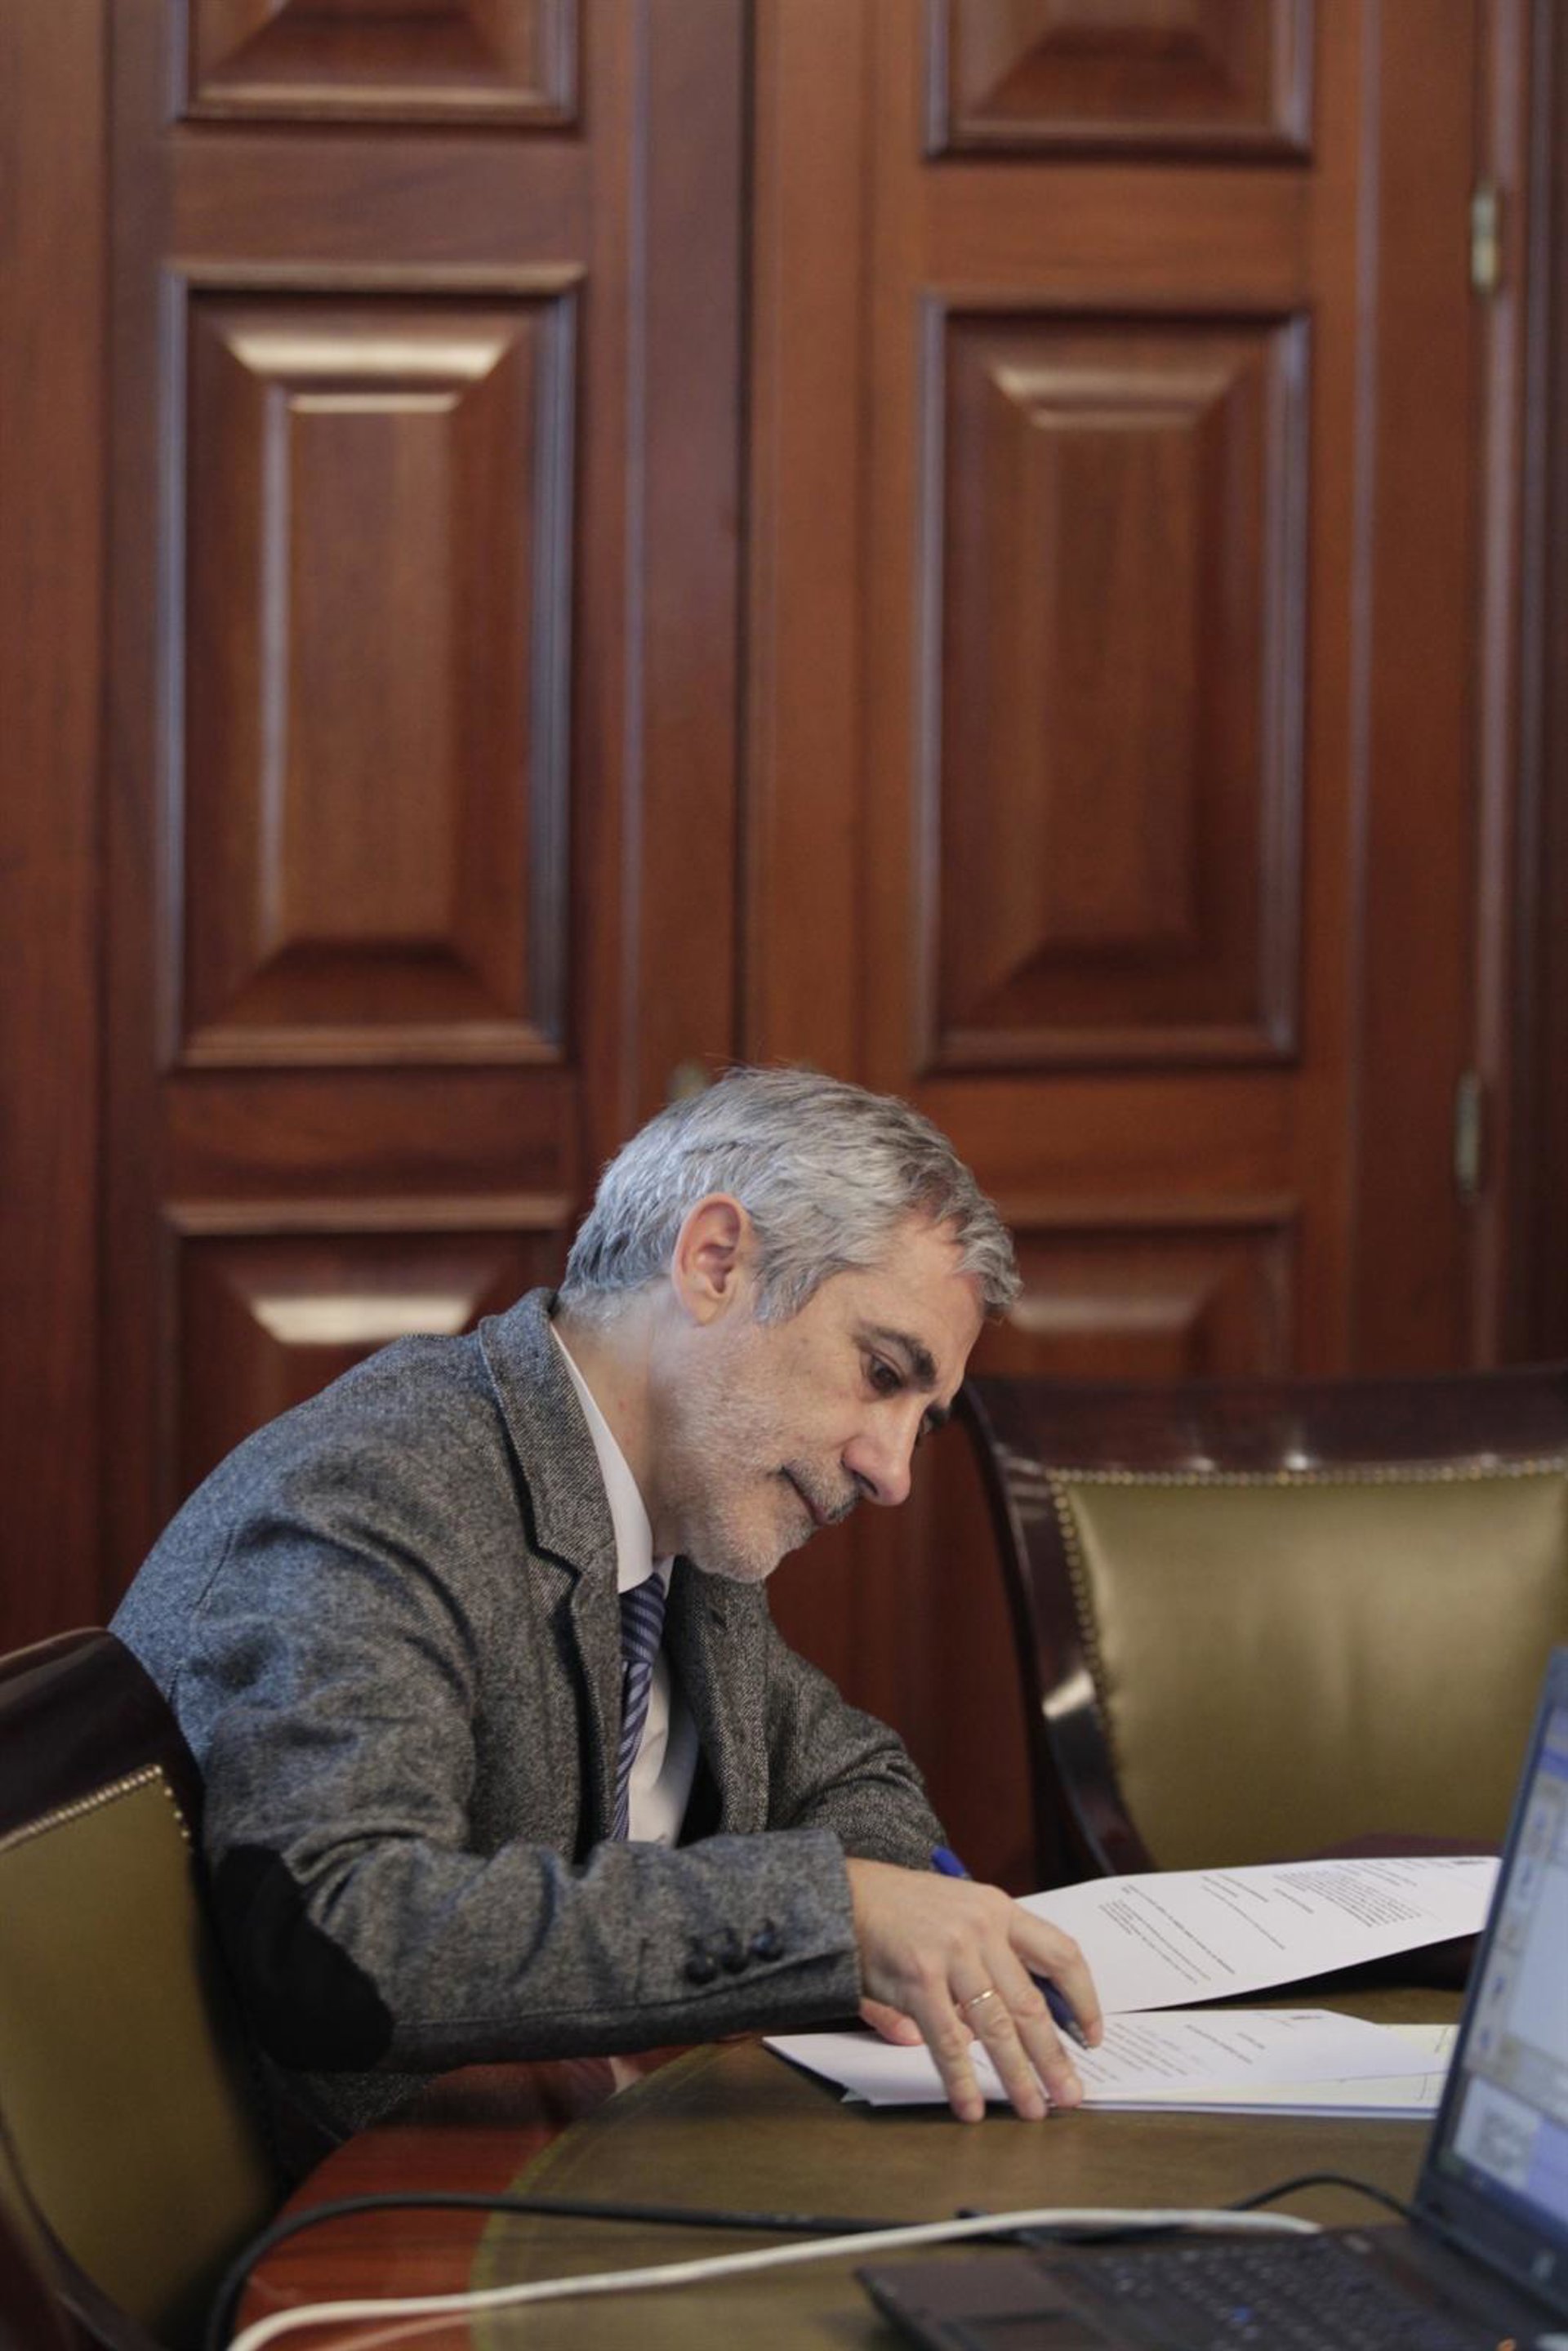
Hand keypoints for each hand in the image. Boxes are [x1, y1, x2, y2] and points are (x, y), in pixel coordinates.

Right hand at [844, 1858, 1101, 2123]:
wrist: (844, 1895)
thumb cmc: (902, 1908)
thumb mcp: (958, 1913)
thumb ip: (987, 1963)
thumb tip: (1005, 2027)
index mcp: (999, 1910)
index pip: (1061, 1954)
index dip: (1084, 1999)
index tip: (1092, 2036)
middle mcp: (982, 1929)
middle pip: (1032, 2003)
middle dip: (1055, 2057)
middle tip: (1071, 2096)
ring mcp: (952, 1954)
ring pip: (997, 2028)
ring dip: (1018, 2076)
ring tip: (1033, 2109)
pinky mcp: (918, 1979)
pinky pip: (949, 2041)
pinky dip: (962, 2079)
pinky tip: (970, 2107)